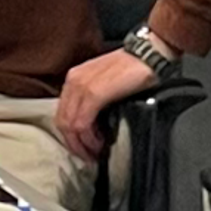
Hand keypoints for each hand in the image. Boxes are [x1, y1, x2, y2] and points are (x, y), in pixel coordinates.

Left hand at [52, 42, 162, 160]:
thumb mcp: (106, 83)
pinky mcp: (94, 93)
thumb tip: (92, 124)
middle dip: (74, 143)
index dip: (70, 134)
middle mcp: (74, 80)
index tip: (82, 147)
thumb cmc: (133, 68)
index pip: (62, 112)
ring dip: (81, 143)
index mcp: (75, 77)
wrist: (148, 54)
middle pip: (62, 121)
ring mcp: (82, 86)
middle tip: (88, 155)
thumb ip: (93, 100)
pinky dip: (88, 138)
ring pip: (70, 125)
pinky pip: (82, 123)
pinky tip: (99, 143)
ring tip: (94, 152)